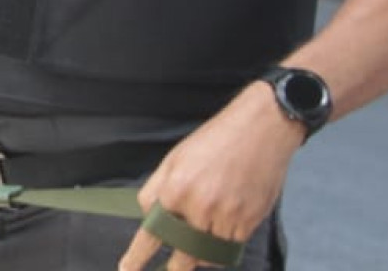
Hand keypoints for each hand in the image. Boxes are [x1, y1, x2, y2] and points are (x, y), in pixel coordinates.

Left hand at [120, 83, 301, 269]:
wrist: (260, 130)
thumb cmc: (214, 141)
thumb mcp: (175, 159)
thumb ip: (158, 190)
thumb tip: (150, 217)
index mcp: (175, 188)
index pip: (152, 232)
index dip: (137, 256)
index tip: (127, 269)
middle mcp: (199, 206)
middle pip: (181, 253)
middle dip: (175, 266)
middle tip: (171, 267)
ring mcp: (225, 216)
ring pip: (207, 252)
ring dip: (201, 252)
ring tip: (205, 232)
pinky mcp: (248, 222)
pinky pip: (229, 247)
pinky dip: (222, 244)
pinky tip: (222, 228)